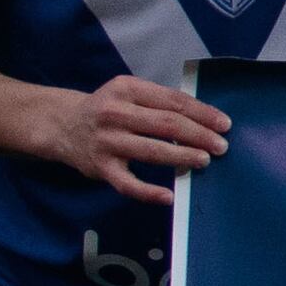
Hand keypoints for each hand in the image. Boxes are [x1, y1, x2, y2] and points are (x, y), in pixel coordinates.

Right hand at [41, 75, 228, 202]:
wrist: (62, 125)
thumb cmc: (107, 109)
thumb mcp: (129, 93)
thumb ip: (159, 102)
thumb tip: (204, 119)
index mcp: (127, 89)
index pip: (173, 101)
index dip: (202, 113)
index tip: (224, 124)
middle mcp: (114, 113)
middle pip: (166, 124)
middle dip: (198, 135)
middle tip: (220, 146)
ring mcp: (106, 142)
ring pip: (151, 150)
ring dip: (182, 156)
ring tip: (204, 161)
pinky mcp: (100, 168)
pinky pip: (127, 184)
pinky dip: (149, 192)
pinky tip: (168, 196)